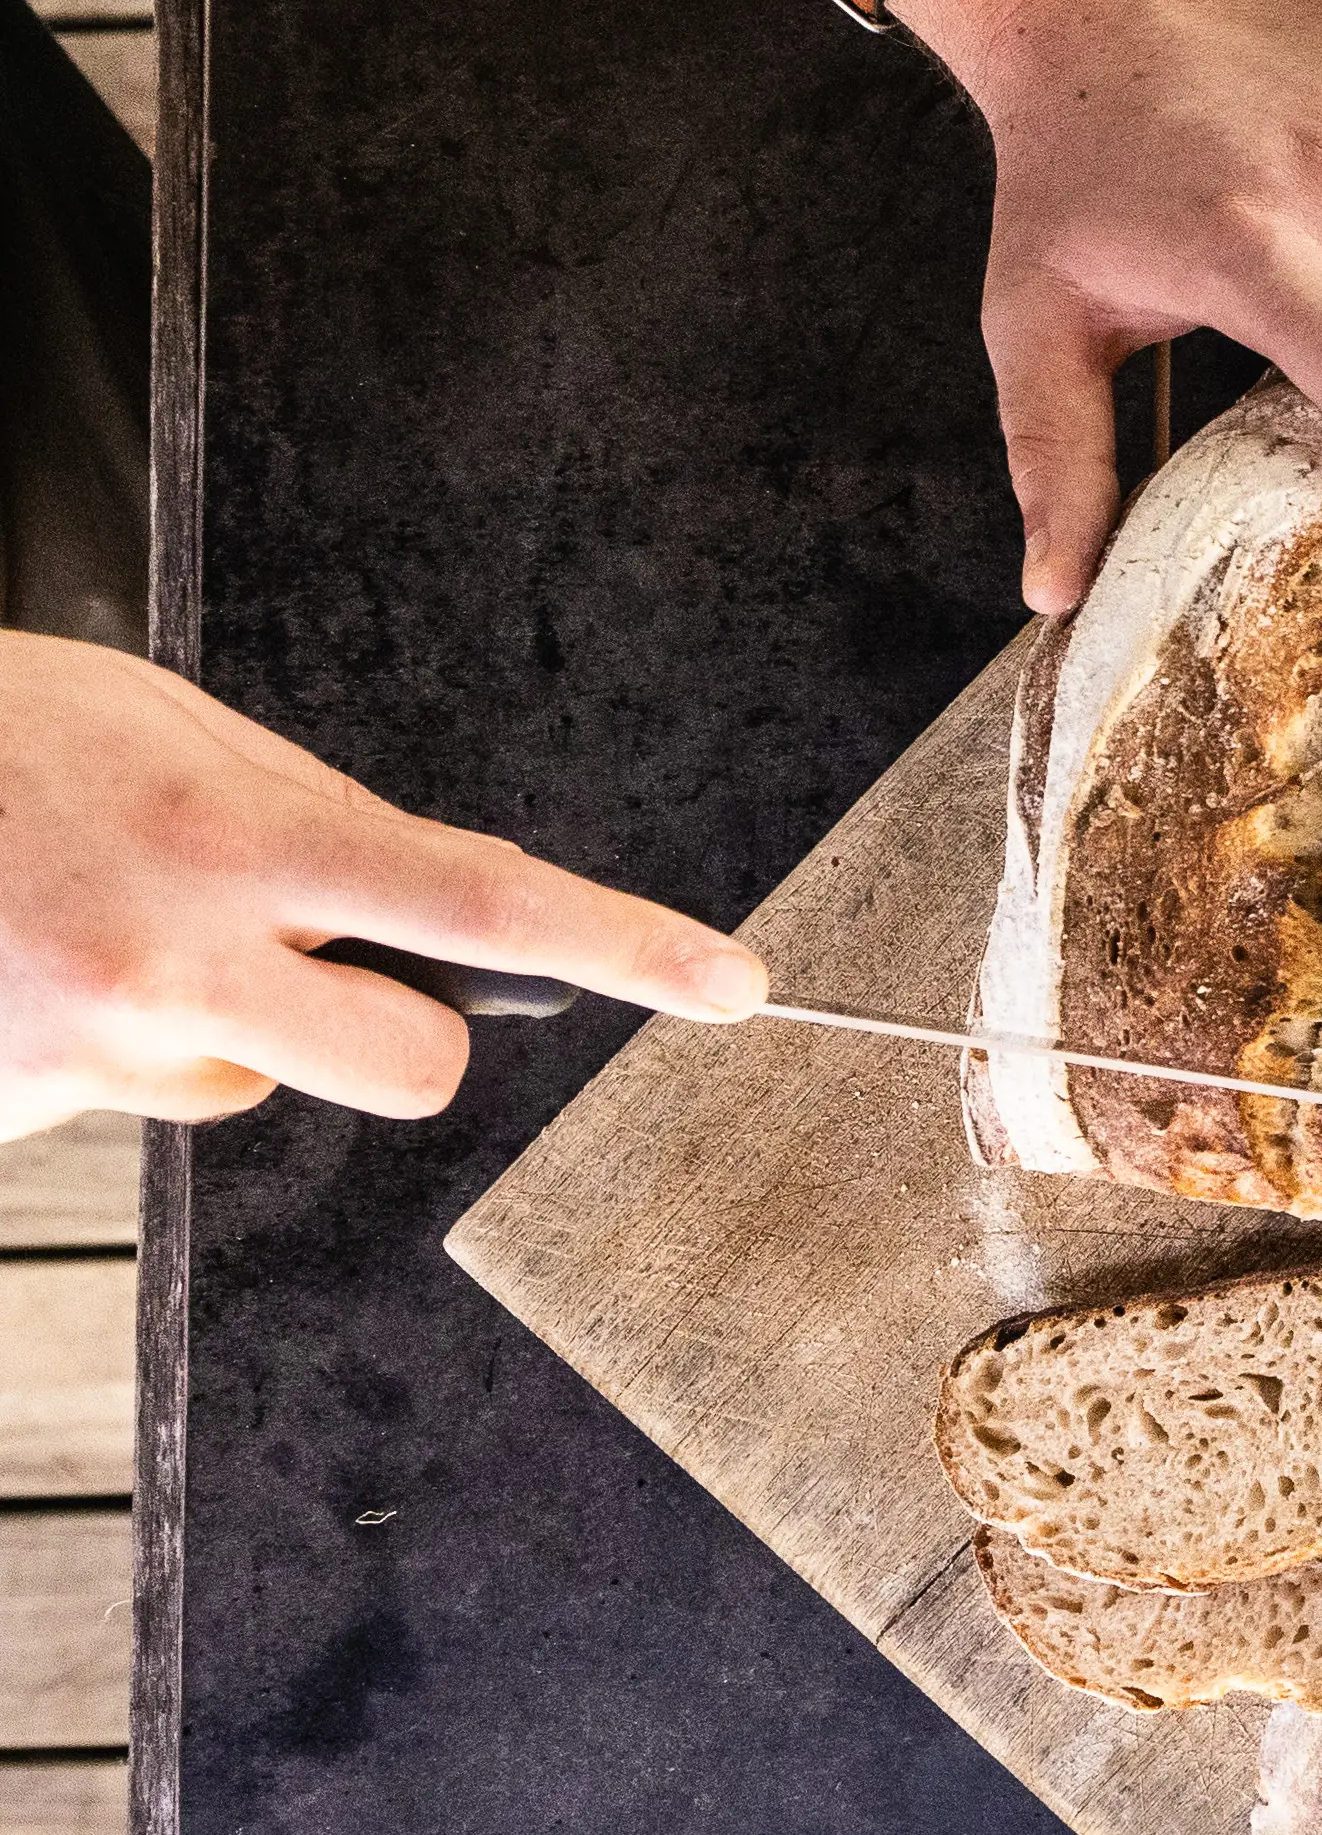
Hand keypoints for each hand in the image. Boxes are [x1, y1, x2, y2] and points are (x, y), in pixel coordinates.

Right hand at [0, 636, 764, 1137]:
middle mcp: (173, 959)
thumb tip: (415, 906)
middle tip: (318, 967)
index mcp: (232, 833)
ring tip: (75, 922)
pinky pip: (116, 1097)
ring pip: (240, 1087)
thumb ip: (298, 813)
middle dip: (396, 1032)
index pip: (482, 902)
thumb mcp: (157, 723)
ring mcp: (88, 1050)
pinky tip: (9, 961)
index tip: (736, 984)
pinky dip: (84, 1043)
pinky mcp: (15, 1111)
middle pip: (409, 1067)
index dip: (628, 946)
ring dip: (200, 1025)